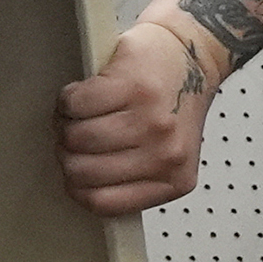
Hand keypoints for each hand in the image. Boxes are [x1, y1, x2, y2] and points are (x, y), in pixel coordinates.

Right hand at [57, 22, 212, 216]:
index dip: (77, 184)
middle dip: (69, 150)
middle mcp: (166, 154)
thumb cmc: (173, 106)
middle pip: (80, 170)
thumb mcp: (164, 158)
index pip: (101, 203)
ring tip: (89, 112)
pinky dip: (72, 97)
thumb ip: (133, 179)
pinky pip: (74, 104)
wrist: (193, 58)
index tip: (80, 166)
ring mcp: (151, 121)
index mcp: (174, 180)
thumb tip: (83, 190)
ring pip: (74, 137)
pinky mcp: (133, 88)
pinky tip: (92, 93)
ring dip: (69, 122)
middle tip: (83, 133)